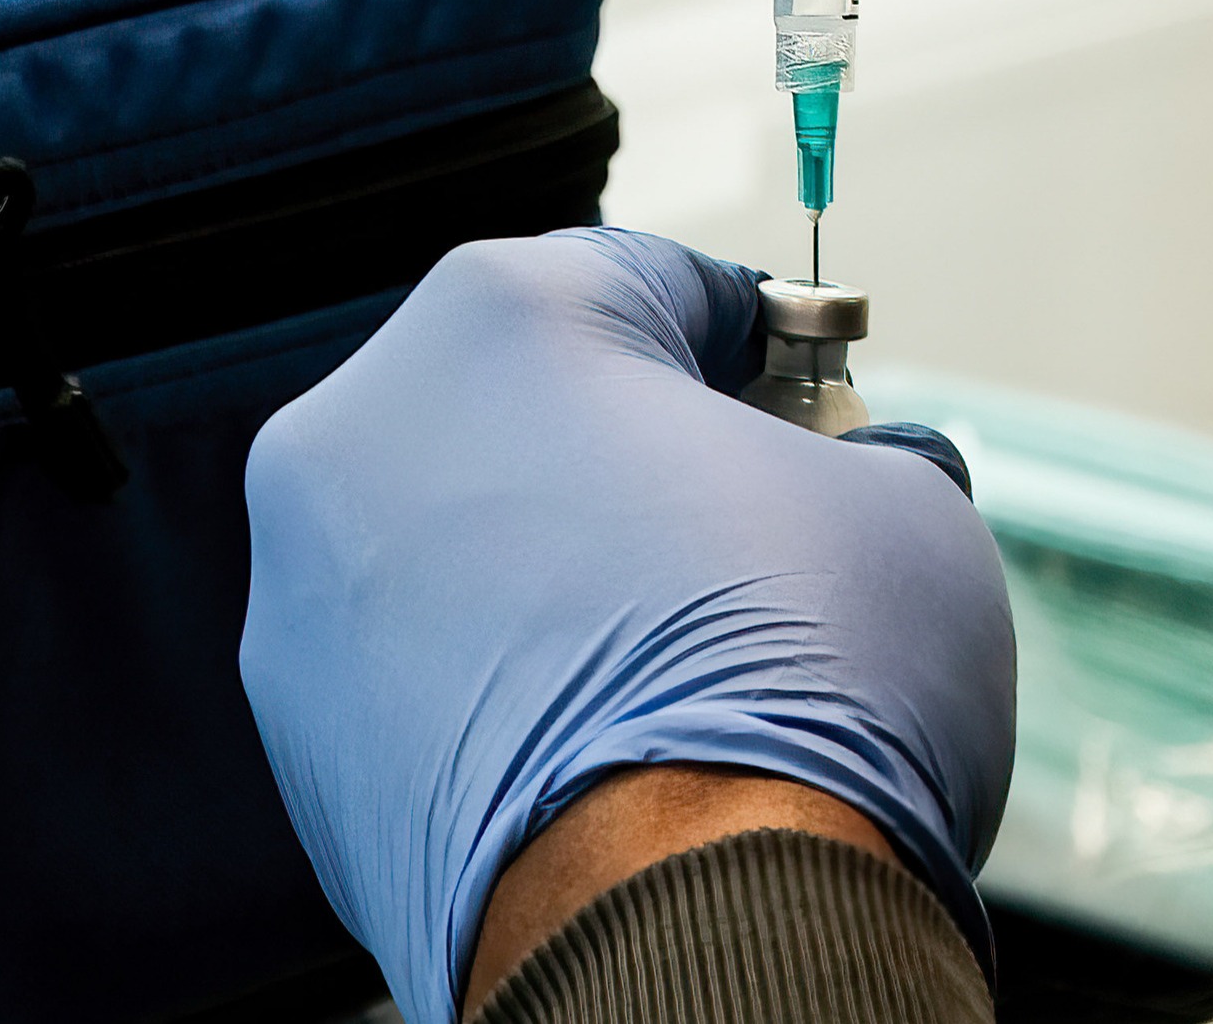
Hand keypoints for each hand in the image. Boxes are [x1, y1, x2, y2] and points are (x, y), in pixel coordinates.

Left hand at [239, 231, 1014, 1023]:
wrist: (695, 931)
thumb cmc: (800, 696)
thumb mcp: (908, 509)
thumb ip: (867, 454)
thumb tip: (863, 477)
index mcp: (498, 317)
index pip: (659, 281)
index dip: (767, 344)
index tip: (819, 401)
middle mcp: (359, 432)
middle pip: (537, 406)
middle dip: (649, 457)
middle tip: (763, 534)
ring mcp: (308, 598)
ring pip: (467, 539)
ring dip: (565, 572)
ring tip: (685, 660)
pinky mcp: (303, 744)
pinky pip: (426, 667)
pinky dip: (507, 683)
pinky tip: (608, 740)